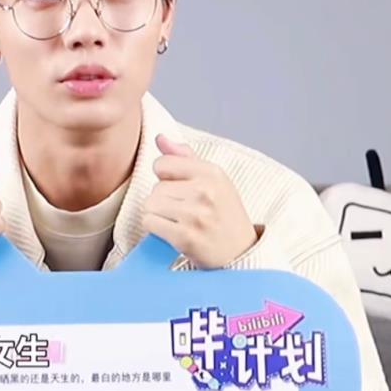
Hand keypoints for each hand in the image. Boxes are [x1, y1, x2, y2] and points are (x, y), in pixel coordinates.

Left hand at [141, 134, 258, 268]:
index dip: (166, 178)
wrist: (240, 253)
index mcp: (212, 172)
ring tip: (178, 221)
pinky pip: (149, 222)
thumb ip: (184, 157)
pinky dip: (155, 229)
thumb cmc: (223, 214)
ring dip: (158, 215)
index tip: (180, 189)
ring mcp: (196, 215)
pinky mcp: (185, 237)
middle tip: (184, 211)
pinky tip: (172, 232)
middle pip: (155, 187)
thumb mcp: (213, 180)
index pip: (162, 163)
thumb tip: (160, 138)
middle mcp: (205, 191)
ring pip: (150, 204)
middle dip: (163, 200)